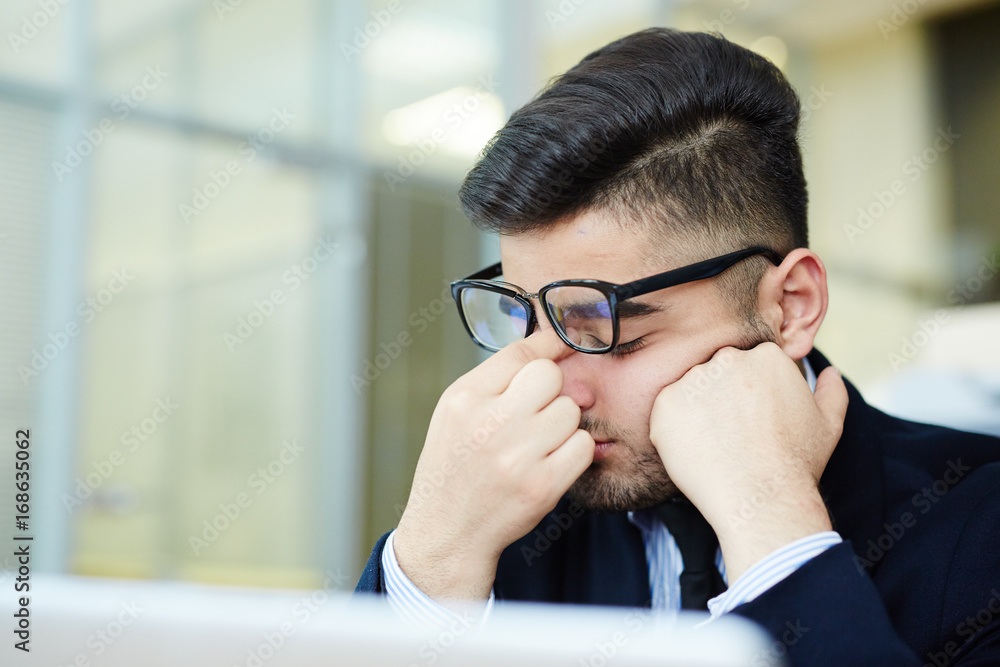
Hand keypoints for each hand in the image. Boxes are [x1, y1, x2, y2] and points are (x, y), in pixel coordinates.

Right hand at [394, 329, 594, 600]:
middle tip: (536, 413)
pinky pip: (582, 446)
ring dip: (562, 425)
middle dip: (551, 391)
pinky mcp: (541, 486)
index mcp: (465, 398)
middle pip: (550, 376)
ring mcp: (516, 456)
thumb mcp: (458, 411)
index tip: (563, 344)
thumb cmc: (455, 464)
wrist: (446, 531)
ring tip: (537, 442)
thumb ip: (499, 379)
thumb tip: (558, 351)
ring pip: (570, 411)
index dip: (549, 344)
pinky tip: (550, 462)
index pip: (520, 352)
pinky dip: (573, 453)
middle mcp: (489, 423)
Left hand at [649, 343, 847, 581]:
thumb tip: (831, 372)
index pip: (747, 366)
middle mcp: (728, 359)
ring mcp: (695, 380)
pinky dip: (675, 430)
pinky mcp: (666, 403)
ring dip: (697, 413)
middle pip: (717, 374)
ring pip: (690, 391)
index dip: (748, 397)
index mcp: (766, 356)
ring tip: (716, 446)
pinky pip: (666, 412)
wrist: (761, 498)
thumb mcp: (828, 424)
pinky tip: (697, 451)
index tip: (752, 422)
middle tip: (732, 436)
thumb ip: (832, 391)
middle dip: (722, 400)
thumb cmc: (796, 464)